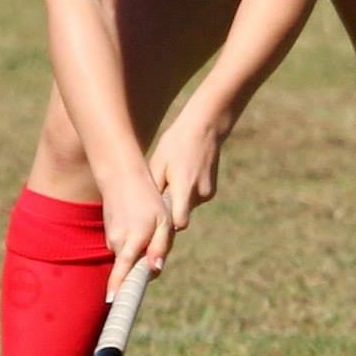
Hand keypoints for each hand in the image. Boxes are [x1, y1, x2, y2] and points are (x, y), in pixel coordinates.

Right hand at [102, 167, 171, 298]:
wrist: (122, 177)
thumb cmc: (148, 199)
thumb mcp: (162, 221)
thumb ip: (160, 246)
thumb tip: (156, 270)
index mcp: (133, 241)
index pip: (122, 271)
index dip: (118, 288)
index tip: (113, 302)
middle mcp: (118, 243)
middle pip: (133, 267)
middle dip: (145, 263)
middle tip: (157, 236)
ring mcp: (112, 239)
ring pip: (130, 256)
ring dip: (141, 250)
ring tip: (150, 224)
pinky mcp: (110, 235)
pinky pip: (125, 247)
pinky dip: (134, 242)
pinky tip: (140, 222)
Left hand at [148, 111, 223, 238]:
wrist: (205, 128)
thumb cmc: (175, 144)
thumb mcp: (158, 164)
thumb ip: (154, 191)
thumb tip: (143, 214)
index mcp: (185, 188)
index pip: (179, 223)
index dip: (166, 227)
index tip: (154, 227)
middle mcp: (200, 194)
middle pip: (180, 217)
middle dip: (168, 214)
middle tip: (156, 201)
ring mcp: (208, 193)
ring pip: (186, 209)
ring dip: (177, 203)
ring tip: (169, 182)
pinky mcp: (212, 191)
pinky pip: (193, 201)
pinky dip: (186, 196)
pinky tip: (181, 178)